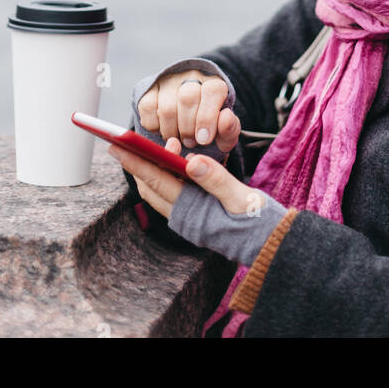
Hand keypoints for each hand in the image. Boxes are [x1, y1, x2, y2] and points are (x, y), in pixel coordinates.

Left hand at [108, 135, 266, 219]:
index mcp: (192, 211)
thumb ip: (216, 179)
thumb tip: (191, 160)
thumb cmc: (258, 222)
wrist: (270, 246)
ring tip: (146, 148)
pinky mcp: (195, 216)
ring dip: (149, 169)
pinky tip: (168, 163)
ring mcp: (188, 218)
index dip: (136, 162)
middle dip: (138, 163)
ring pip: (158, 191)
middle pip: (151, 187)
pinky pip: (170, 194)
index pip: (156, 182)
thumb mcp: (241, 198)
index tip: (118, 146)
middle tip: (127, 141)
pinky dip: (164, 176)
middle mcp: (184, 217)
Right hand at [137, 68, 240, 152]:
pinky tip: (163, 132)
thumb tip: (225, 117)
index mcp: (214, 83)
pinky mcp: (148, 90)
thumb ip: (229, 129)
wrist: (189, 119)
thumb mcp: (224, 131)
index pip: (212, 91)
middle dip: (188, 127)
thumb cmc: (210, 127)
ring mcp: (168, 81)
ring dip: (172, 131)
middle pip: (188, 98)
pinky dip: (154, 126)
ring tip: (178, 141)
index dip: (207, 117)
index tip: (204, 140)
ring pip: (167, 107)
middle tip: (190, 143)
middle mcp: (191, 77)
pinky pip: (147, 108)